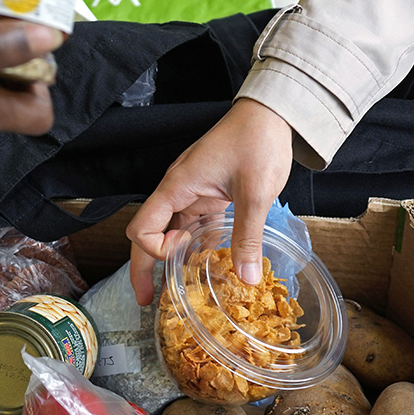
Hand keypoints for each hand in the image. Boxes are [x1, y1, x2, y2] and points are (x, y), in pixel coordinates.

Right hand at [126, 98, 293, 304]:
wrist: (271, 113)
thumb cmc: (258, 140)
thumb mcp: (255, 193)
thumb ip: (248, 236)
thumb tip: (246, 278)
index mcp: (177, 187)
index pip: (142, 228)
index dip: (154, 252)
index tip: (181, 259)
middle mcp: (178, 191)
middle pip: (148, 235)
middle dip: (145, 268)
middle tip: (150, 301)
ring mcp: (192, 194)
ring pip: (170, 232)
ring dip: (171, 259)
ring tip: (178, 290)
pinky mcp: (208, 196)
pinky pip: (192, 226)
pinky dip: (193, 247)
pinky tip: (205, 265)